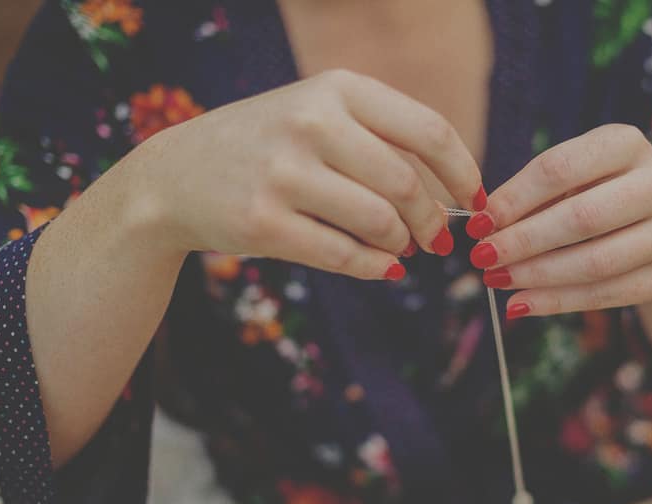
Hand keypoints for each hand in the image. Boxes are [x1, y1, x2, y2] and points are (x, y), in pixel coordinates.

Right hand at [135, 69, 484, 279]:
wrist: (175, 175)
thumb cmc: (266, 146)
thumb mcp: (318, 114)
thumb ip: (380, 139)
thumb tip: (448, 197)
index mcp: (336, 88)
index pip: (428, 131)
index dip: (464, 173)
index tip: (475, 200)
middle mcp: (311, 122)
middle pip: (407, 184)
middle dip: (432, 221)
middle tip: (436, 240)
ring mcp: (283, 173)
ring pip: (379, 221)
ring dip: (402, 244)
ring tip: (401, 249)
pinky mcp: (263, 223)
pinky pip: (343, 254)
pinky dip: (375, 268)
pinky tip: (384, 268)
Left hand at [464, 124, 651, 317]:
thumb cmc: (594, 191)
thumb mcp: (566, 179)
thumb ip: (529, 196)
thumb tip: (484, 225)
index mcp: (626, 144)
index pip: (561, 169)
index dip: (514, 199)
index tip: (478, 223)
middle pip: (583, 218)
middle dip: (525, 242)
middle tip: (483, 258)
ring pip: (597, 263)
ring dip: (538, 276)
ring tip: (497, 281)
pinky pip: (608, 295)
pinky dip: (558, 302)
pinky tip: (521, 303)